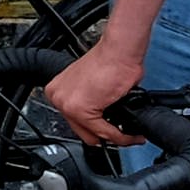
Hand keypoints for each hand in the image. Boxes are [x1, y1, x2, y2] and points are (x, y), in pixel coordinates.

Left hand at [44, 32, 144, 148]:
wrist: (119, 51)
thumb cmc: (111, 61)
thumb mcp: (91, 85)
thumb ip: (89, 102)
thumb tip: (100, 121)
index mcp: (57, 91)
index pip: (76, 123)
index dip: (97, 130)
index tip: (111, 131)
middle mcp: (58, 98)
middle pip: (83, 132)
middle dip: (105, 136)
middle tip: (123, 136)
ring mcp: (67, 104)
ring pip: (94, 135)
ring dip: (115, 137)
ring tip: (130, 136)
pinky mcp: (81, 110)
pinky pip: (105, 132)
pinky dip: (121, 137)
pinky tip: (131, 135)